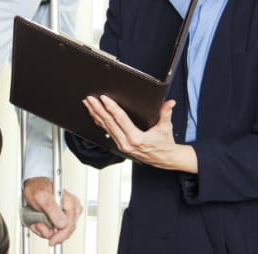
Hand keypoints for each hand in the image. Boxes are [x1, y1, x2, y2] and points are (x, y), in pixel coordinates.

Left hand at [23, 176, 82, 245]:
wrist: (34, 186)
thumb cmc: (38, 188)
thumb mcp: (42, 197)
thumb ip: (53, 210)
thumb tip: (63, 224)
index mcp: (71, 202)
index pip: (70, 225)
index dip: (60, 235)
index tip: (51, 240)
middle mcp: (73, 208)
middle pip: (65, 231)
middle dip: (50, 231)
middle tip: (39, 224)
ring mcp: (68, 214)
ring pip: (58, 232)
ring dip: (45, 230)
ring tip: (37, 220)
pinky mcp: (62, 218)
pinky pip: (55, 230)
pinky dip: (45, 228)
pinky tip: (40, 221)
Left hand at [83, 95, 197, 171]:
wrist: (164, 159)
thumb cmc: (164, 143)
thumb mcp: (165, 127)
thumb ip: (166, 113)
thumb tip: (169, 103)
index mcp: (137, 138)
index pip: (120, 119)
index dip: (111, 108)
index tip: (104, 98)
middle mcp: (127, 143)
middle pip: (109, 123)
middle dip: (98, 109)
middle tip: (90, 99)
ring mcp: (122, 145)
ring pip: (105, 128)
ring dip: (96, 115)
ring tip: (88, 104)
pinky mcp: (120, 145)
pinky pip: (107, 132)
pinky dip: (100, 122)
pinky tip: (95, 115)